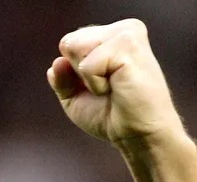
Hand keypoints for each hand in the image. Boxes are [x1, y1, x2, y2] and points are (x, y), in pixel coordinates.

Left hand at [47, 19, 186, 148]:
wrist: (139, 136)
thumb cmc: (112, 116)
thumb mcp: (75, 97)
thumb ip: (61, 77)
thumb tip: (57, 63)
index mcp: (112, 35)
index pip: (69, 43)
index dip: (73, 71)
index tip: (100, 85)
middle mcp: (122, 29)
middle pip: (69, 43)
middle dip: (78, 72)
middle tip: (108, 87)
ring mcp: (127, 33)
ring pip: (76, 48)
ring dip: (88, 78)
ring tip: (113, 86)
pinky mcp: (129, 45)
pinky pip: (88, 65)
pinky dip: (96, 84)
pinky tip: (118, 88)